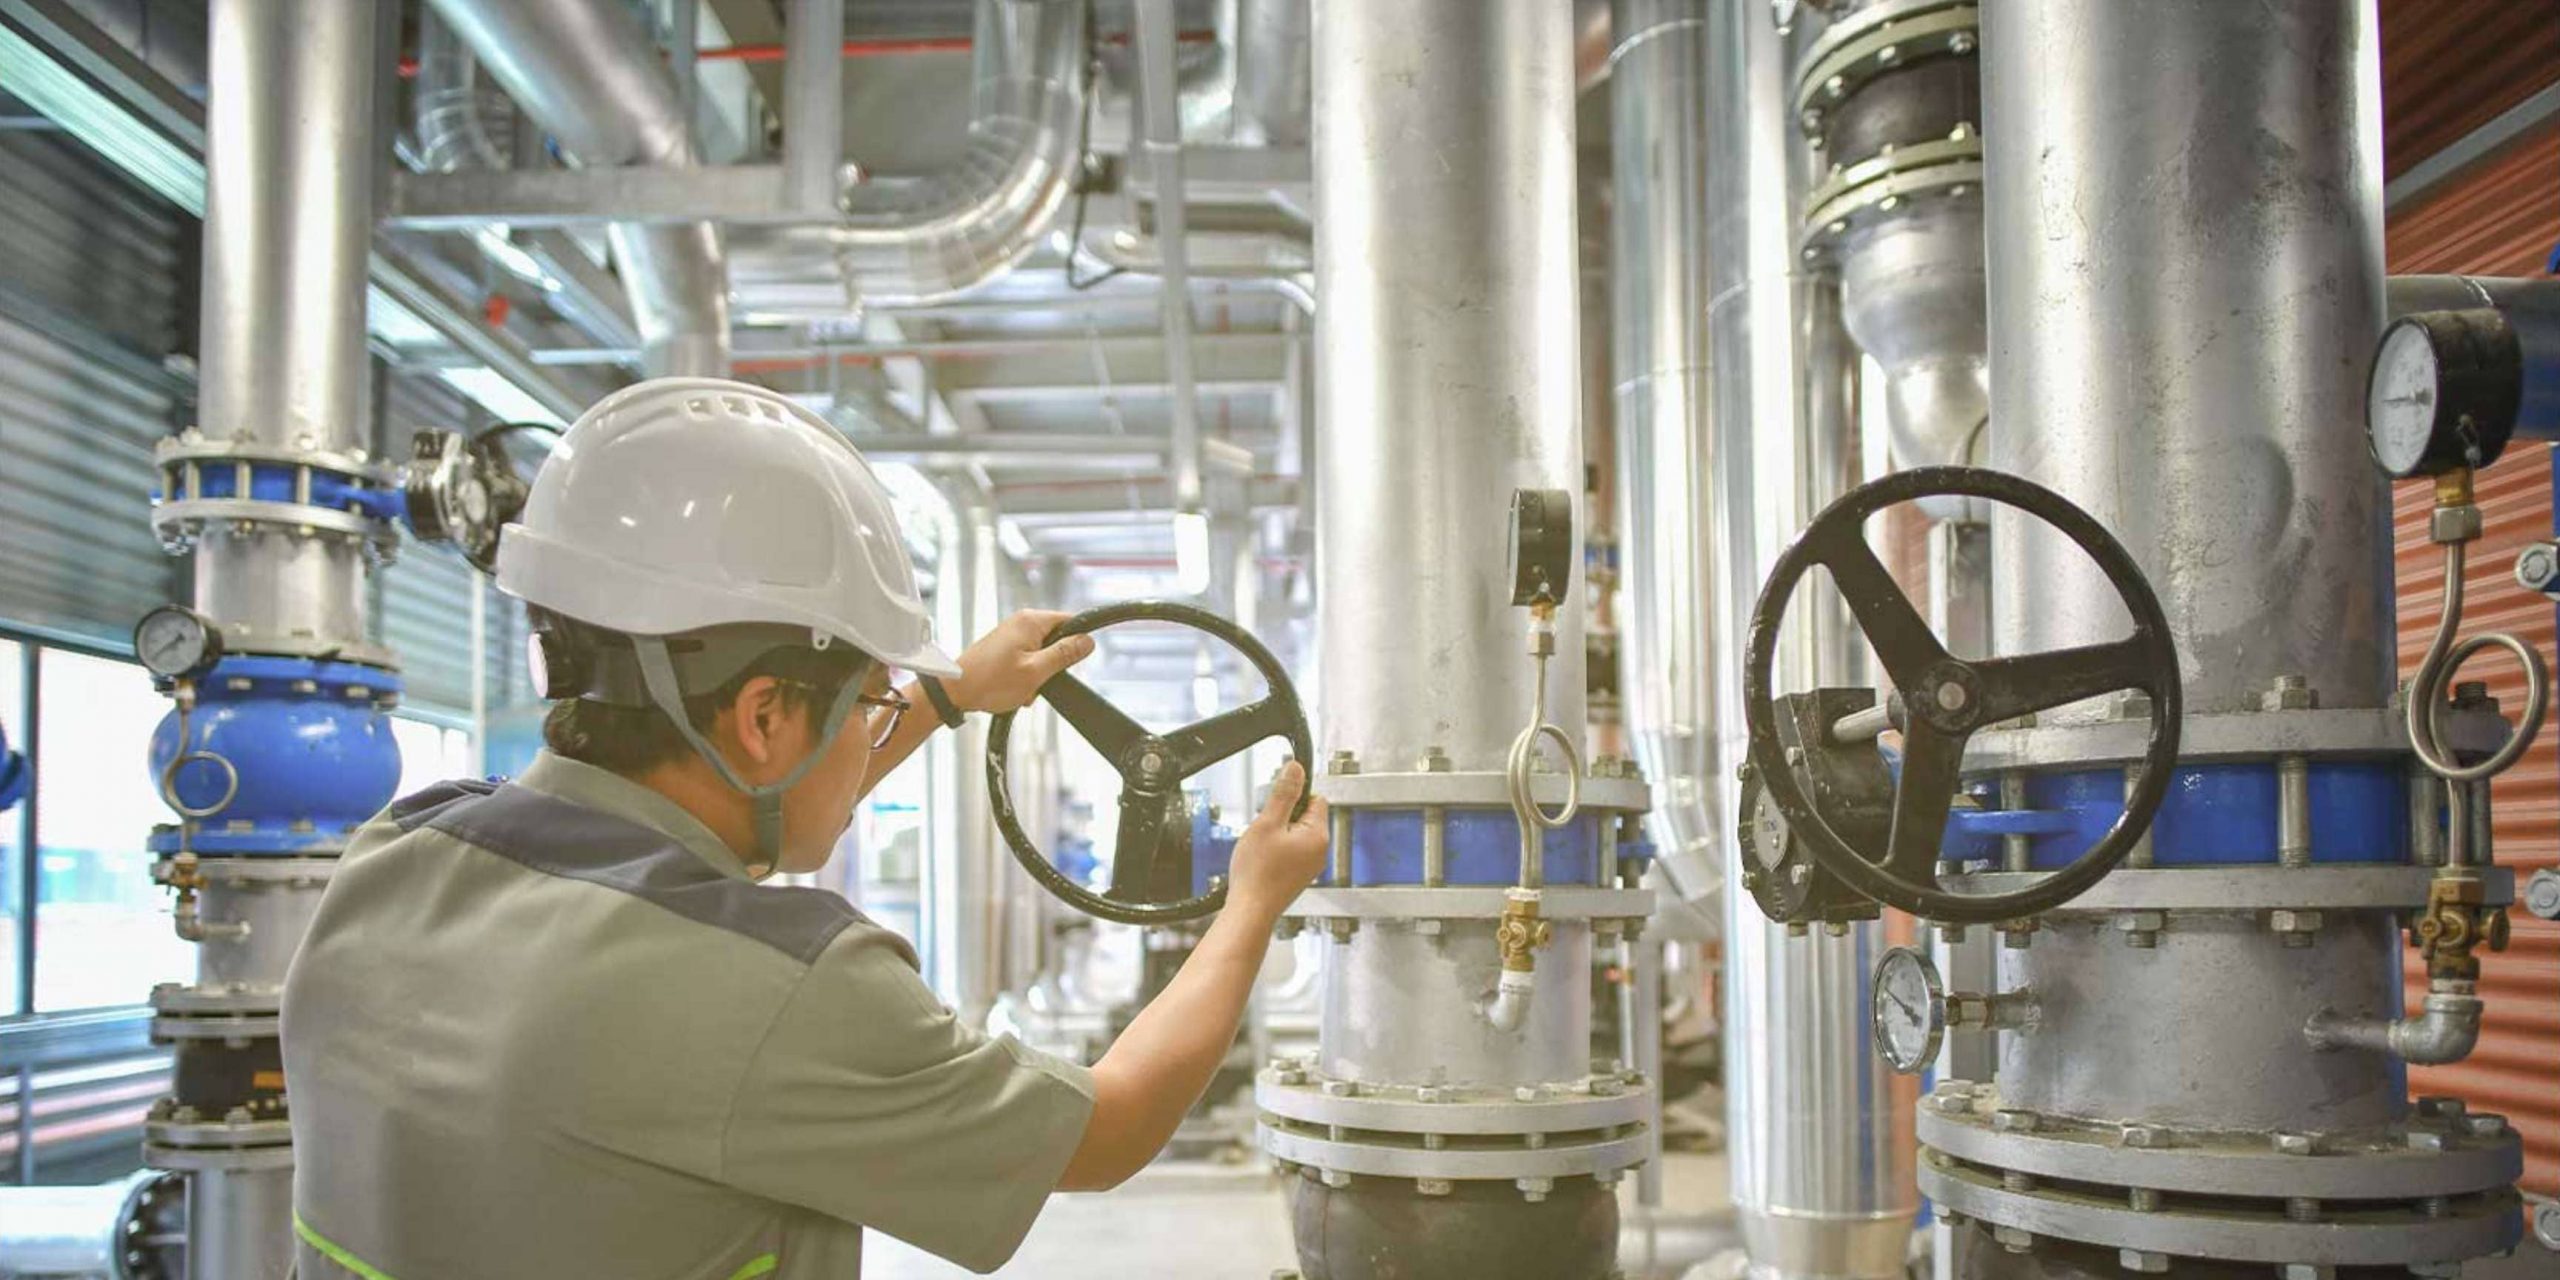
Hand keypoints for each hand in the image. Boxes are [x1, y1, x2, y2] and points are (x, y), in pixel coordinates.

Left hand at [946, 609, 1095, 713]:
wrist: (955, 691)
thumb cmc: (989, 681)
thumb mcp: (1036, 671)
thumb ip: (1064, 655)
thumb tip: (1088, 641)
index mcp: (1031, 621)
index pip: (1070, 621)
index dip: (1076, 642)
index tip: (1073, 662)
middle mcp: (1021, 623)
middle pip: (1057, 640)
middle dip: (1053, 665)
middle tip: (1041, 680)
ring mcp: (1012, 635)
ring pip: (1042, 654)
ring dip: (1039, 675)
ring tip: (1024, 688)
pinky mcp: (1005, 648)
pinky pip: (1028, 660)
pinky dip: (1026, 676)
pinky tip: (1015, 689)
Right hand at [1227, 761, 1328, 916]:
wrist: (1250, 909)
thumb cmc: (1258, 873)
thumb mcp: (1267, 823)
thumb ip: (1284, 793)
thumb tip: (1296, 769)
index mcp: (1318, 836)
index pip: (1316, 799)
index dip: (1294, 797)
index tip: (1276, 805)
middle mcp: (1319, 851)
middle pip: (1305, 815)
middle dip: (1283, 816)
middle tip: (1265, 830)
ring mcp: (1309, 865)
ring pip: (1295, 833)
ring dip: (1277, 833)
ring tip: (1262, 847)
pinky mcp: (1298, 875)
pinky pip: (1290, 850)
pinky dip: (1276, 850)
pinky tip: (1263, 859)